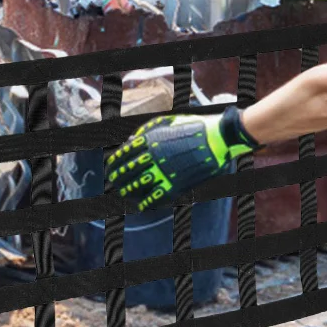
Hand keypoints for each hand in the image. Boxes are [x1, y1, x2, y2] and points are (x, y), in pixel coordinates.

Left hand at [105, 108, 255, 211]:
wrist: (217, 140)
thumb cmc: (194, 127)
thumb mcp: (168, 121)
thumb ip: (148, 129)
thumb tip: (132, 139)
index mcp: (150, 140)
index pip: (124, 153)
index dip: (114, 161)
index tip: (110, 166)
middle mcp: (153, 157)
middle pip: (127, 170)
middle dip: (117, 176)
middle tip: (112, 180)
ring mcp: (163, 172)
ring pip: (138, 185)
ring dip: (128, 190)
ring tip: (123, 193)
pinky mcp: (175, 185)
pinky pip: (155, 197)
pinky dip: (146, 202)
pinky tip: (141, 205)